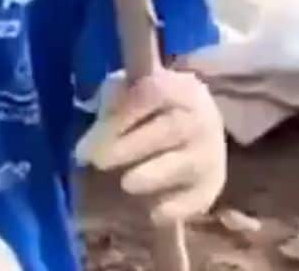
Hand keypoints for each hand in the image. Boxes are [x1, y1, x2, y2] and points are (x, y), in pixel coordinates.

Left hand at [73, 69, 225, 225]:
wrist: (197, 126)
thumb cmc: (150, 106)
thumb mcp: (130, 88)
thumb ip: (113, 96)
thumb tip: (97, 114)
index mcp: (179, 87)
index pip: (151, 93)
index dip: (118, 117)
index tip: (85, 143)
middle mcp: (202, 117)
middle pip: (169, 129)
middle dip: (128, 147)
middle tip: (95, 161)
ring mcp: (211, 152)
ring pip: (186, 164)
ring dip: (153, 175)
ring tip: (127, 183)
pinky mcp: (213, 185)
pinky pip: (196, 199)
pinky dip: (173, 207)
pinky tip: (152, 210)